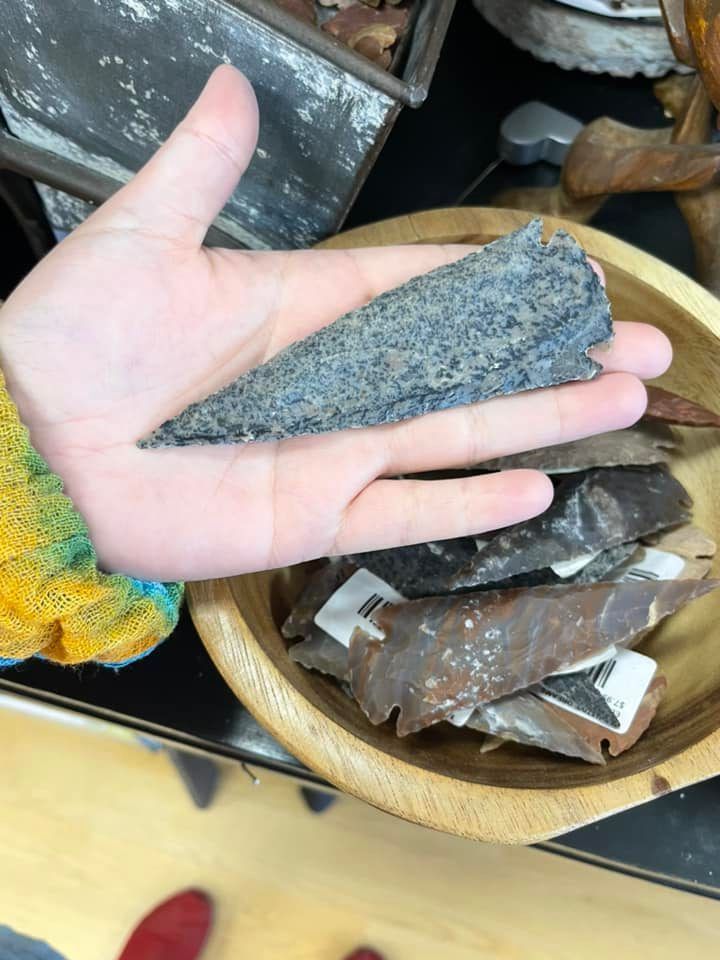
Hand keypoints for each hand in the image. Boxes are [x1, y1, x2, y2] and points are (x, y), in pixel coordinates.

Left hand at [0, 67, 671, 581]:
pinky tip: (534, 483)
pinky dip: (468, 501)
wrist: (29, 437)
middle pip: (471, 365)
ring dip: (542, 419)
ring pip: (459, 434)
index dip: (504, 284)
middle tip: (641, 346)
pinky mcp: (312, 515)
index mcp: (309, 307)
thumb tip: (236, 85)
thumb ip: (203, 165)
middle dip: (557, 357)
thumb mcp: (142, 233)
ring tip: (621, 400)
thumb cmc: (75, 338)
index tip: (573, 281)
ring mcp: (332, 452)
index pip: (430, 288)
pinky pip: (406, 511)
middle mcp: (337, 383)